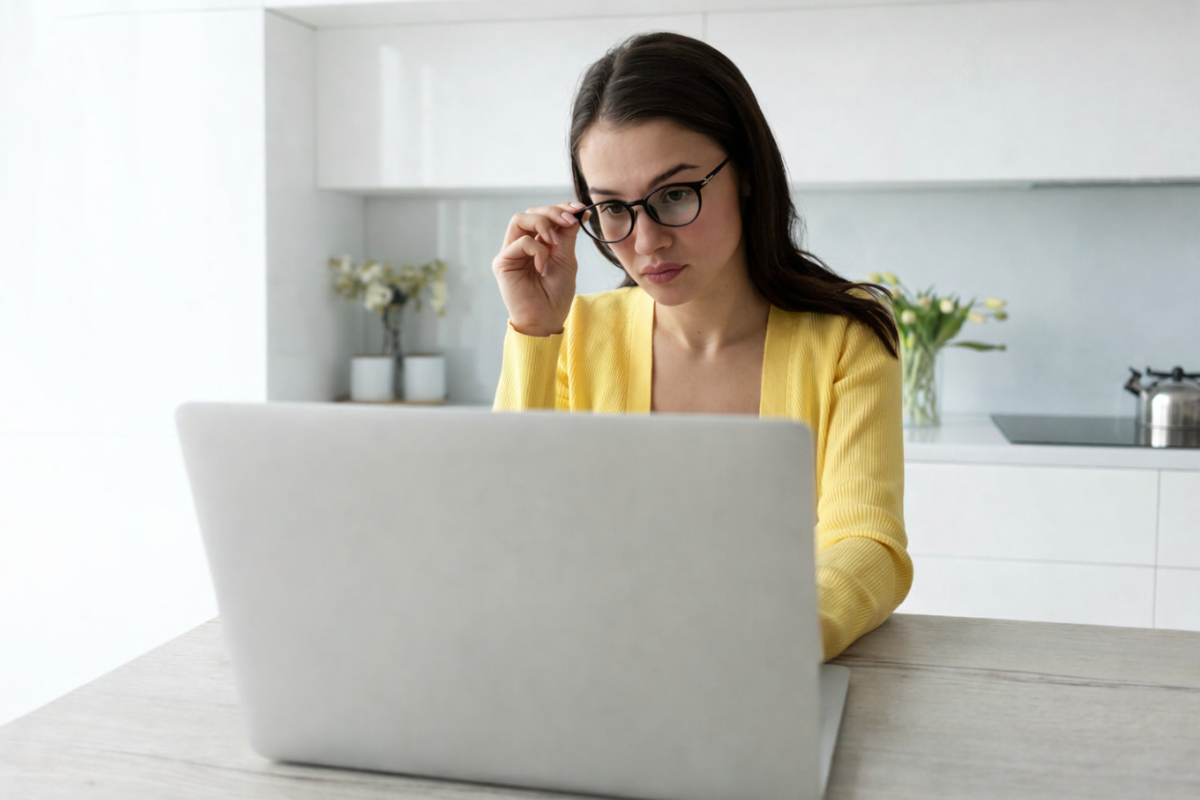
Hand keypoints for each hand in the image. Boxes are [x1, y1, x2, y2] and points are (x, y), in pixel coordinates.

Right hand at [491, 201, 586, 335]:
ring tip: (555, 241)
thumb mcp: (567, 260)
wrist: (546, 321)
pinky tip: (543, 266)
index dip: (560, 208)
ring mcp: (510, 253)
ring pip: (520, 219)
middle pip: (530, 212)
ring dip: (543, 224)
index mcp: (536, 243)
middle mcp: (521, 245)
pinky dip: (537, 250)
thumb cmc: (555, 296)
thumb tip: (580, 212)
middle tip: (570, 221)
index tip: (579, 209)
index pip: (543, 215)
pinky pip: (520, 242)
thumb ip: (568, 236)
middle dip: (552, 212)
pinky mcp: (502, 262)